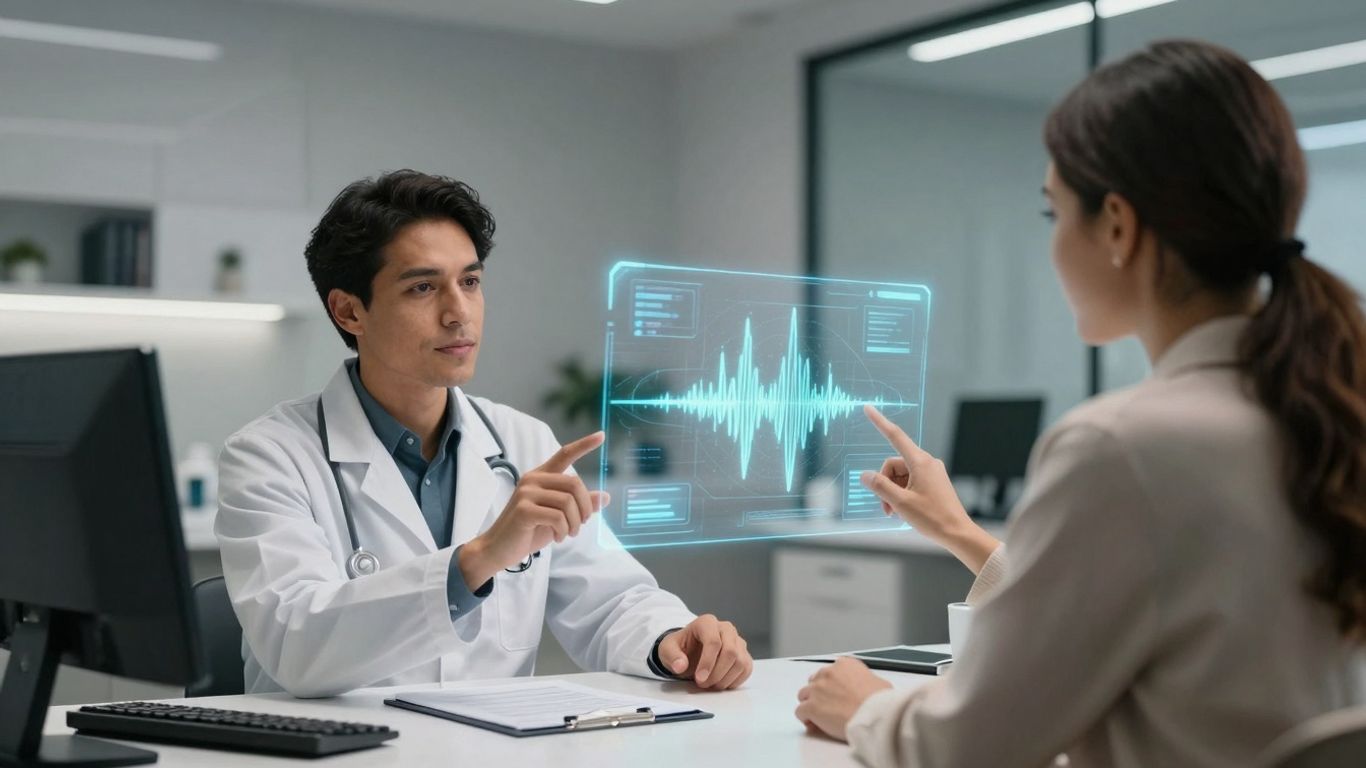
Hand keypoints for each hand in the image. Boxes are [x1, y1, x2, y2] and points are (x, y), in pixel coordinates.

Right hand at [460, 431, 608, 587]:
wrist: (498, 549)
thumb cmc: (528, 531)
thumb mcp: (559, 517)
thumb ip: (578, 505)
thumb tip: (605, 497)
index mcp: (540, 476)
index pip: (564, 454)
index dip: (584, 445)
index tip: (601, 435)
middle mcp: (533, 479)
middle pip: (575, 483)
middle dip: (585, 508)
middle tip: (582, 524)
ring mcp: (526, 493)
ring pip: (568, 502)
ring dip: (575, 524)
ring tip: (568, 533)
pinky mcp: (524, 509)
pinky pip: (558, 517)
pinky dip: (564, 531)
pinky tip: (558, 537)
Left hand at [655, 614, 752, 689]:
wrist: (689, 651)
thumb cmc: (681, 648)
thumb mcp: (667, 650)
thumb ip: (672, 656)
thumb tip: (680, 665)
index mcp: (707, 623)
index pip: (714, 641)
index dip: (708, 663)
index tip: (699, 679)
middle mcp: (725, 628)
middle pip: (730, 652)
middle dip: (717, 673)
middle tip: (703, 684)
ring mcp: (737, 641)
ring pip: (741, 662)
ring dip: (725, 679)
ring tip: (710, 684)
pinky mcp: (744, 654)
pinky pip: (746, 668)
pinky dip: (735, 680)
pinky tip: (721, 683)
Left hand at [795, 657, 891, 741]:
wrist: (874, 716)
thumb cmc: (880, 703)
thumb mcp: (880, 684)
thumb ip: (867, 682)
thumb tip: (869, 690)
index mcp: (845, 664)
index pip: (830, 672)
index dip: (832, 686)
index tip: (836, 695)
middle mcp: (828, 673)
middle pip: (815, 682)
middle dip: (820, 694)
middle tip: (829, 707)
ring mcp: (817, 689)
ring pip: (804, 695)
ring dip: (810, 705)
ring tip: (820, 717)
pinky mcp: (811, 707)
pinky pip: (800, 712)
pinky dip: (806, 719)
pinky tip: (814, 725)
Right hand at [860, 405, 999, 573]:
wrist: (958, 534)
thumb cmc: (932, 518)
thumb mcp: (900, 503)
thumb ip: (880, 486)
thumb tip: (865, 475)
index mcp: (920, 462)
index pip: (895, 436)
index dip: (879, 422)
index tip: (868, 409)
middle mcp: (927, 463)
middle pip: (894, 464)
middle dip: (885, 484)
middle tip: (886, 508)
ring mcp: (932, 472)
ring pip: (901, 475)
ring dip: (893, 492)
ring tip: (895, 512)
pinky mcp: (934, 482)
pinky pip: (911, 481)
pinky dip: (903, 493)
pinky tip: (903, 510)